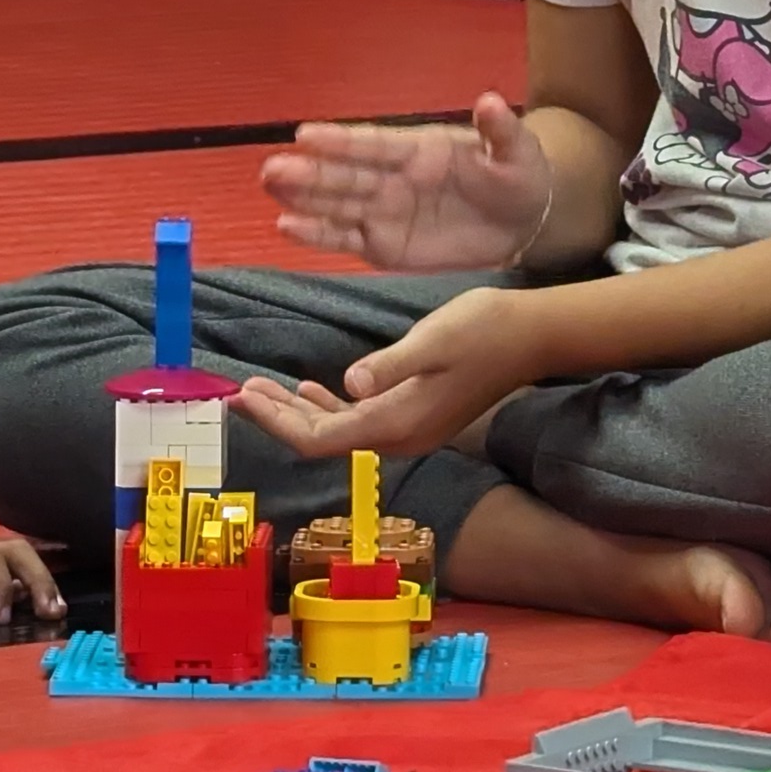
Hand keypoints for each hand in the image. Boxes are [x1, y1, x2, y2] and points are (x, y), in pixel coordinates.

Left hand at [0, 534, 63, 624]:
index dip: (0, 587)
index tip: (2, 619)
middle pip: (15, 551)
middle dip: (38, 578)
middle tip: (52, 611)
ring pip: (19, 559)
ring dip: (41, 582)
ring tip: (56, 610)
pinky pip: (12, 573)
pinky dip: (30, 588)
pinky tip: (41, 607)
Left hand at [233, 285, 549, 460]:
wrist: (531, 338)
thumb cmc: (483, 332)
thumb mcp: (433, 341)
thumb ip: (390, 365)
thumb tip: (350, 384)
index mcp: (397, 422)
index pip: (321, 439)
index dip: (278, 422)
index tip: (244, 396)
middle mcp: (398, 435)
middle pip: (324, 439)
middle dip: (279, 417)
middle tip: (239, 390)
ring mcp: (408, 428)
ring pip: (339, 430)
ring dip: (299, 412)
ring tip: (261, 388)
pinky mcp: (415, 414)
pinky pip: (360, 420)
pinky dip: (329, 408)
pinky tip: (311, 390)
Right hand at [261, 94, 550, 269]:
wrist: (526, 221)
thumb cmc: (518, 175)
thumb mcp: (518, 151)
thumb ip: (500, 131)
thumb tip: (491, 101)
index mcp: (418, 149)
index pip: (373, 144)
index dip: (340, 141)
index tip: (305, 135)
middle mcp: (392, 178)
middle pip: (344, 176)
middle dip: (308, 173)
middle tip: (270, 171)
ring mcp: (385, 212)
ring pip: (337, 206)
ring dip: (302, 201)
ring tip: (270, 193)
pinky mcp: (384, 246)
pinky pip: (347, 240)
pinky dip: (318, 236)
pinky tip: (287, 228)